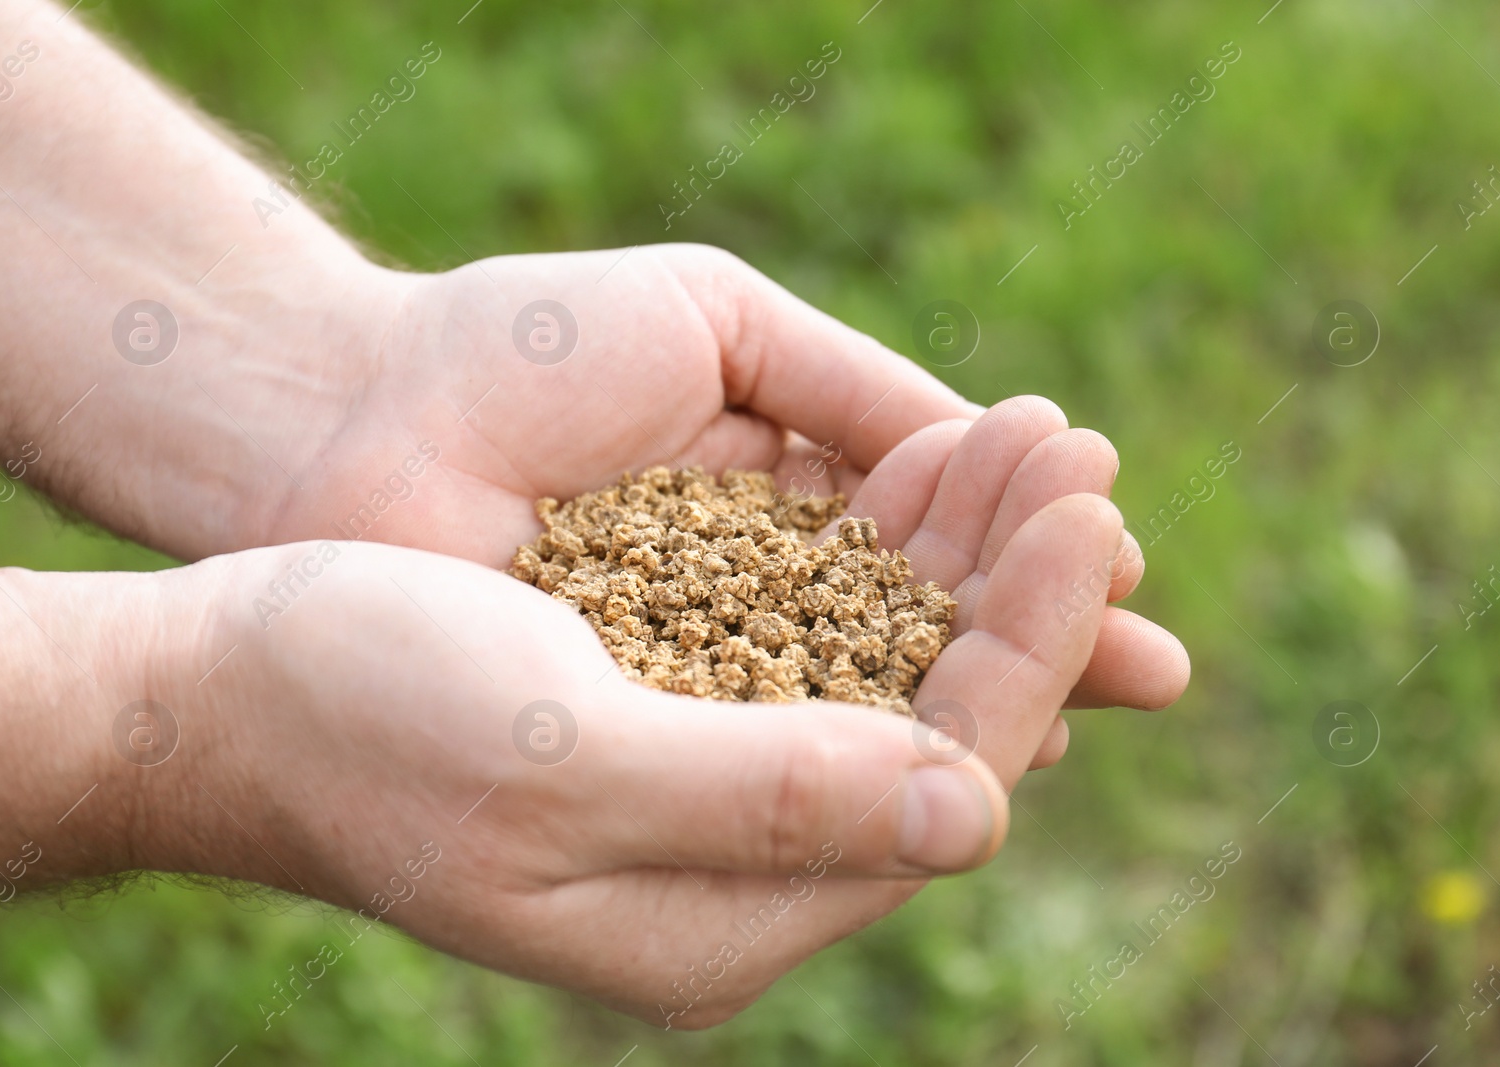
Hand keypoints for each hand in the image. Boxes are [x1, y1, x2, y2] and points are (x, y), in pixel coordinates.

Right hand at [136, 488, 1123, 1027]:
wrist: (219, 687)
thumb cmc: (363, 715)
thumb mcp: (565, 759)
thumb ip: (775, 796)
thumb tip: (982, 811)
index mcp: (720, 918)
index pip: (941, 782)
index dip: (1030, 646)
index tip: (1092, 515)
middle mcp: (731, 876)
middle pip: (934, 727)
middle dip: (1016, 591)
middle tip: (1085, 453)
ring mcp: (700, 800)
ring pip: (883, 675)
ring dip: (958, 559)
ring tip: (1029, 436)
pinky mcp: (667, 725)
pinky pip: (815, 644)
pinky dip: (875, 555)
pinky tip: (917, 468)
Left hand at [258, 246, 1182, 716]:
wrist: (349, 415)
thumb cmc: (519, 346)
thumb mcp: (713, 319)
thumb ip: (850, 381)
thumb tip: (989, 438)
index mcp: (777, 484)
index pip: (931, 526)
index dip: (1023, 538)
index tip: (1110, 529)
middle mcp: (752, 590)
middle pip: (921, 625)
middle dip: (1034, 630)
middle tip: (1151, 640)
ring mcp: (701, 670)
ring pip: (869, 697)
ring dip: (983, 690)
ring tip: (1097, 680)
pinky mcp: (647, 736)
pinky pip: (783, 756)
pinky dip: (878, 752)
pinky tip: (972, 762)